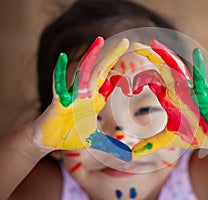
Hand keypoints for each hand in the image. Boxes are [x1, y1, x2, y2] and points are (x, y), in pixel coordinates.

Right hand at [34, 37, 131, 160]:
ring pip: (83, 73)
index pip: (110, 81)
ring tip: (99, 41)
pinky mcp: (58, 101)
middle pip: (100, 70)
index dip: (121, 73)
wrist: (49, 140)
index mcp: (94, 99)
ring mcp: (72, 95)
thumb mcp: (94, 140)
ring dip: (91, 57)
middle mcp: (85, 94)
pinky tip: (62, 59)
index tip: (132, 69)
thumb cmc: (70, 135)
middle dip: (112, 56)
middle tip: (125, 41)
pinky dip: (60, 73)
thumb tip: (126, 154)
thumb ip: (110, 144)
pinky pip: (59, 85)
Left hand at [132, 40, 207, 158]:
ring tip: (154, 43)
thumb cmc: (194, 133)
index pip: (151, 81)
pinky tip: (197, 54)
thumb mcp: (167, 139)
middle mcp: (178, 90)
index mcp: (169, 97)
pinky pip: (201, 79)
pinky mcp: (204, 95)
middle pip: (162, 68)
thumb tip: (131, 154)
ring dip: (166, 55)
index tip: (126, 86)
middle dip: (150, 56)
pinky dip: (199, 67)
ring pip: (177, 69)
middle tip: (135, 45)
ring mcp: (191, 90)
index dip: (138, 81)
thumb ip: (150, 144)